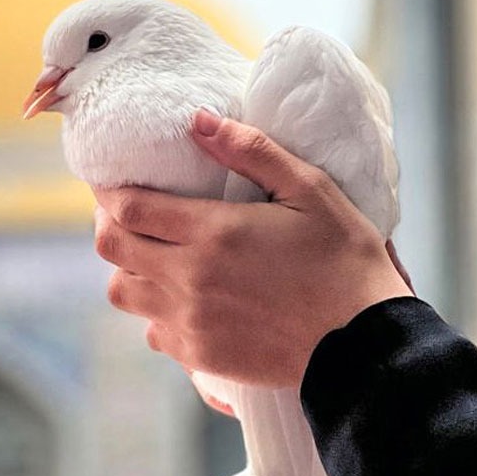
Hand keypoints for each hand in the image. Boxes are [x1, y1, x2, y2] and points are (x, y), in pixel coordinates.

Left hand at [92, 110, 412, 388]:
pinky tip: (181, 298)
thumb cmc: (344, 259)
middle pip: (112, 247)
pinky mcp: (199, 354)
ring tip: (150, 256)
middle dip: (110, 224)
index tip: (112, 183)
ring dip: (128, 269)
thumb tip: (198, 121)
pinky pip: (152, 331)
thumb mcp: (309, 189)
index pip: (127, 208)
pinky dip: (155, 312)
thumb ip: (250, 150)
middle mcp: (189, 278)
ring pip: (122, 291)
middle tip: (125, 213)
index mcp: (212, 232)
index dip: (109, 192)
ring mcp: (190, 320)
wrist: (367, 343)